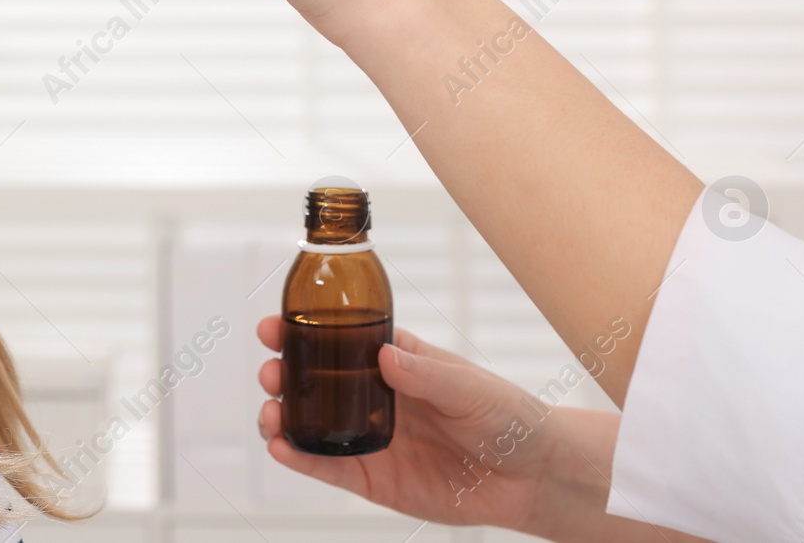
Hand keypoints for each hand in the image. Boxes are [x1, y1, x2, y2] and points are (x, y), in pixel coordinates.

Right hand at [255, 315, 568, 535]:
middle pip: (315, 381)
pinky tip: (281, 447)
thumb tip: (385, 356)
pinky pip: (329, 468)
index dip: (304, 330)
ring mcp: (371, 438)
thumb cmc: (509, 418)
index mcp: (397, 361)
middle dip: (284, 373)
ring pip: (313, 425)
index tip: (274, 325)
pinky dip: (301, 458)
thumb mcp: (471, 387)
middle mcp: (376, 397)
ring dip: (283, 416)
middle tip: (271, 371)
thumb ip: (427, 375)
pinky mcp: (374, 479)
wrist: (532, 476)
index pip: (340, 339)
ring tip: (271, 412)